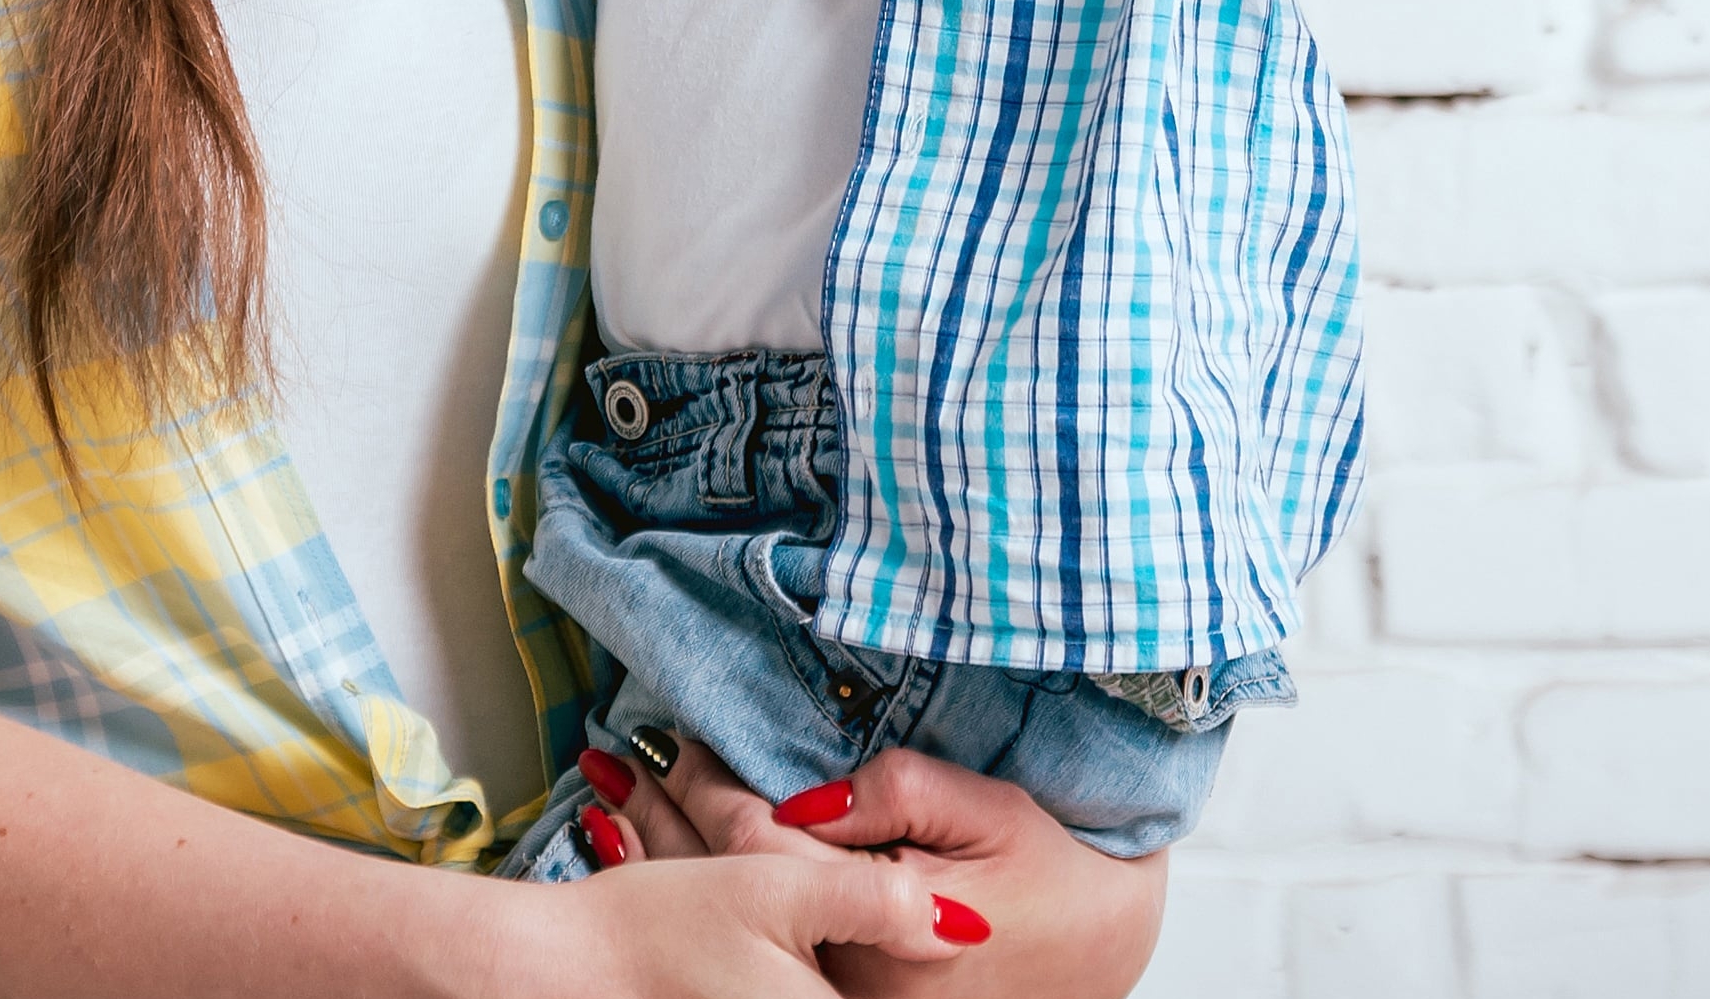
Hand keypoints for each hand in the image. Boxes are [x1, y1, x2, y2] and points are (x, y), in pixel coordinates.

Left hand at [575, 739, 1149, 997]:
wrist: (1101, 954)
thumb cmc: (1058, 875)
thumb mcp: (991, 811)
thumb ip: (899, 793)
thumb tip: (805, 792)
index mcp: (884, 918)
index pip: (763, 844)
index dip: (712, 786)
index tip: (680, 737)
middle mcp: (850, 969)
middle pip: (731, 886)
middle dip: (667, 819)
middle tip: (616, 760)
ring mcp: (844, 991)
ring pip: (735, 920)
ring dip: (669, 856)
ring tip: (607, 803)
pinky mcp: (847, 995)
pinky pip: (758, 941)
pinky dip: (707, 892)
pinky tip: (664, 858)